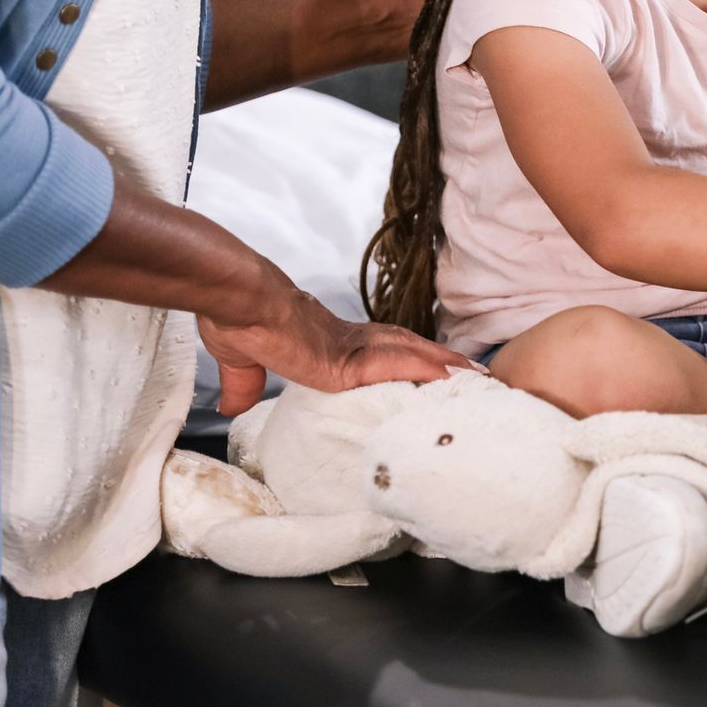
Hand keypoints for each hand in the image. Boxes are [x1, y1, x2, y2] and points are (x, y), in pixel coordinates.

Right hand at [198, 274, 479, 414]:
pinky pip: (399, 364)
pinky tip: (452, 377)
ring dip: (445, 366)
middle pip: (407, 348)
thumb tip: (229, 405)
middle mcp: (349, 340)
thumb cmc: (238, 320)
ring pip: (411, 354)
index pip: (380, 350)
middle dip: (440, 361)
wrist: (238, 301)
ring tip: (477, 378)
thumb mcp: (241, 361)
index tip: (430, 371)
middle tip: (474, 374)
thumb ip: (243, 384)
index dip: (408, 358)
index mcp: (330, 341)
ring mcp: (352, 348)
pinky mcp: (349, 360)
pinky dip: (428, 369)